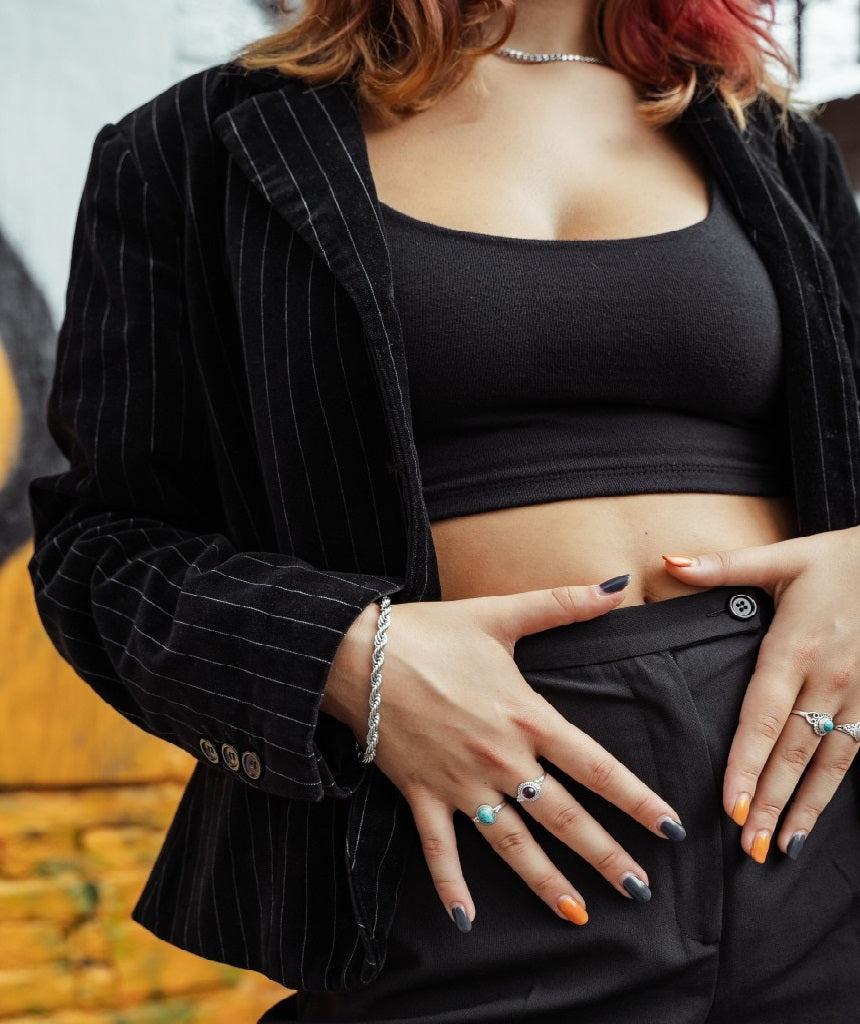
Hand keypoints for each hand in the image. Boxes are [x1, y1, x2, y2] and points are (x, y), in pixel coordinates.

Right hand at [325, 580, 684, 928]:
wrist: (358, 654)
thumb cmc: (431, 632)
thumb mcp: (500, 613)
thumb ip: (563, 603)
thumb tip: (618, 585)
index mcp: (526, 717)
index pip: (596, 767)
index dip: (637, 800)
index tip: (670, 829)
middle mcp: (500, 760)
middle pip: (563, 817)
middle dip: (605, 856)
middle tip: (640, 890)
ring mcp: (460, 784)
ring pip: (512, 844)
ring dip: (546, 882)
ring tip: (579, 914)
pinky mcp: (422, 795)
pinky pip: (440, 851)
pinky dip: (451, 887)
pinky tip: (468, 923)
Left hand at [662, 526, 859, 862]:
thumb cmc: (839, 560)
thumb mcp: (782, 557)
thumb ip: (722, 566)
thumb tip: (667, 562)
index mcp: (794, 647)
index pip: (763, 717)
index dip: (746, 764)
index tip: (729, 804)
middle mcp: (828, 678)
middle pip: (793, 751)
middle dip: (769, 800)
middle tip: (747, 846)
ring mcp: (858, 693)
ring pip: (829, 761)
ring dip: (804, 807)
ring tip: (779, 847)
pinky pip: (855, 752)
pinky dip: (835, 789)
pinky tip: (816, 817)